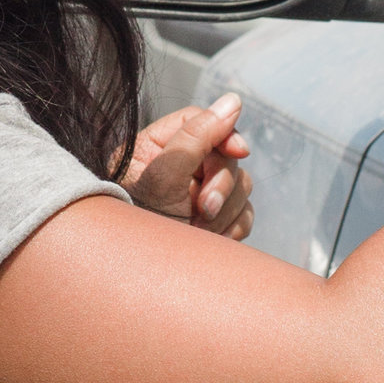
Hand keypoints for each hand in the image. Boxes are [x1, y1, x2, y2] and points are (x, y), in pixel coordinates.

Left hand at [122, 95, 254, 241]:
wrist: (139, 282)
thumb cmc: (139, 227)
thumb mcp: (163, 177)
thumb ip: (196, 136)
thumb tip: (234, 100)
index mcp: (157, 148)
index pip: (202, 122)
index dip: (224, 133)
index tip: (237, 151)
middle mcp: (179, 170)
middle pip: (226, 156)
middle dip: (219, 185)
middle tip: (200, 208)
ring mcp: (198, 197)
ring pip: (241, 187)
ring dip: (224, 211)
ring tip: (198, 230)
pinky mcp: (214, 223)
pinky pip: (244, 214)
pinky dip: (233, 228)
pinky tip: (212, 241)